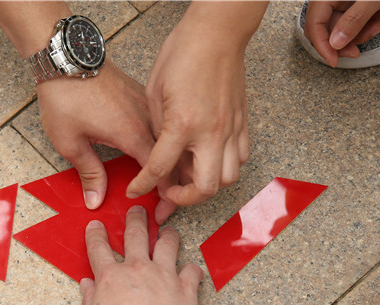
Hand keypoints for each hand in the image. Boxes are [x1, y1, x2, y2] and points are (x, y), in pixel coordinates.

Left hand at [37, 60, 164, 213]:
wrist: (66, 58)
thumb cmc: (65, 97)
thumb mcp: (70, 143)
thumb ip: (88, 173)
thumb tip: (96, 199)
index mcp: (132, 134)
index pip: (160, 171)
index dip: (164, 193)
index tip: (161, 208)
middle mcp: (145, 119)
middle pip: (170, 156)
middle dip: (172, 181)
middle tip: (167, 203)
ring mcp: (145, 104)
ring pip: (168, 138)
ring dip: (169, 159)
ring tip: (167, 179)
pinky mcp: (140, 95)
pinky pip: (159, 123)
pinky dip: (163, 140)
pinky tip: (158, 149)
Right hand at [81, 206, 202, 304]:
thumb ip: (90, 300)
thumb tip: (87, 286)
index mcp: (110, 277)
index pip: (99, 248)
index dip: (96, 235)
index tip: (96, 226)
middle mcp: (137, 270)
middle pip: (136, 235)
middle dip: (136, 219)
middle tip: (137, 211)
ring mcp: (163, 276)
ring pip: (167, 244)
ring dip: (168, 235)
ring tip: (169, 230)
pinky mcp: (185, 289)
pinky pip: (192, 271)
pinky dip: (192, 269)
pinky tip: (191, 270)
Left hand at [127, 3, 265, 208]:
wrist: (216, 32)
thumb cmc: (182, 55)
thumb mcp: (154, 93)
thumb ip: (155, 130)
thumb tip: (155, 155)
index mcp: (182, 124)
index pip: (160, 168)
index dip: (144, 185)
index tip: (137, 191)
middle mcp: (211, 131)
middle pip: (205, 187)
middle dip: (185, 198)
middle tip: (169, 192)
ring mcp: (231, 128)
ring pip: (228, 178)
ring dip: (208, 184)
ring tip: (190, 177)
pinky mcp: (242, 122)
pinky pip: (240, 158)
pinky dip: (226, 166)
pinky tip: (209, 158)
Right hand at [303, 1, 379, 66]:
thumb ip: (353, 21)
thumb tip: (335, 44)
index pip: (315, 24)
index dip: (322, 45)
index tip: (335, 61)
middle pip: (327, 27)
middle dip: (345, 40)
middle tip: (359, 49)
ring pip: (342, 24)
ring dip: (361, 30)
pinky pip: (354, 16)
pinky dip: (368, 20)